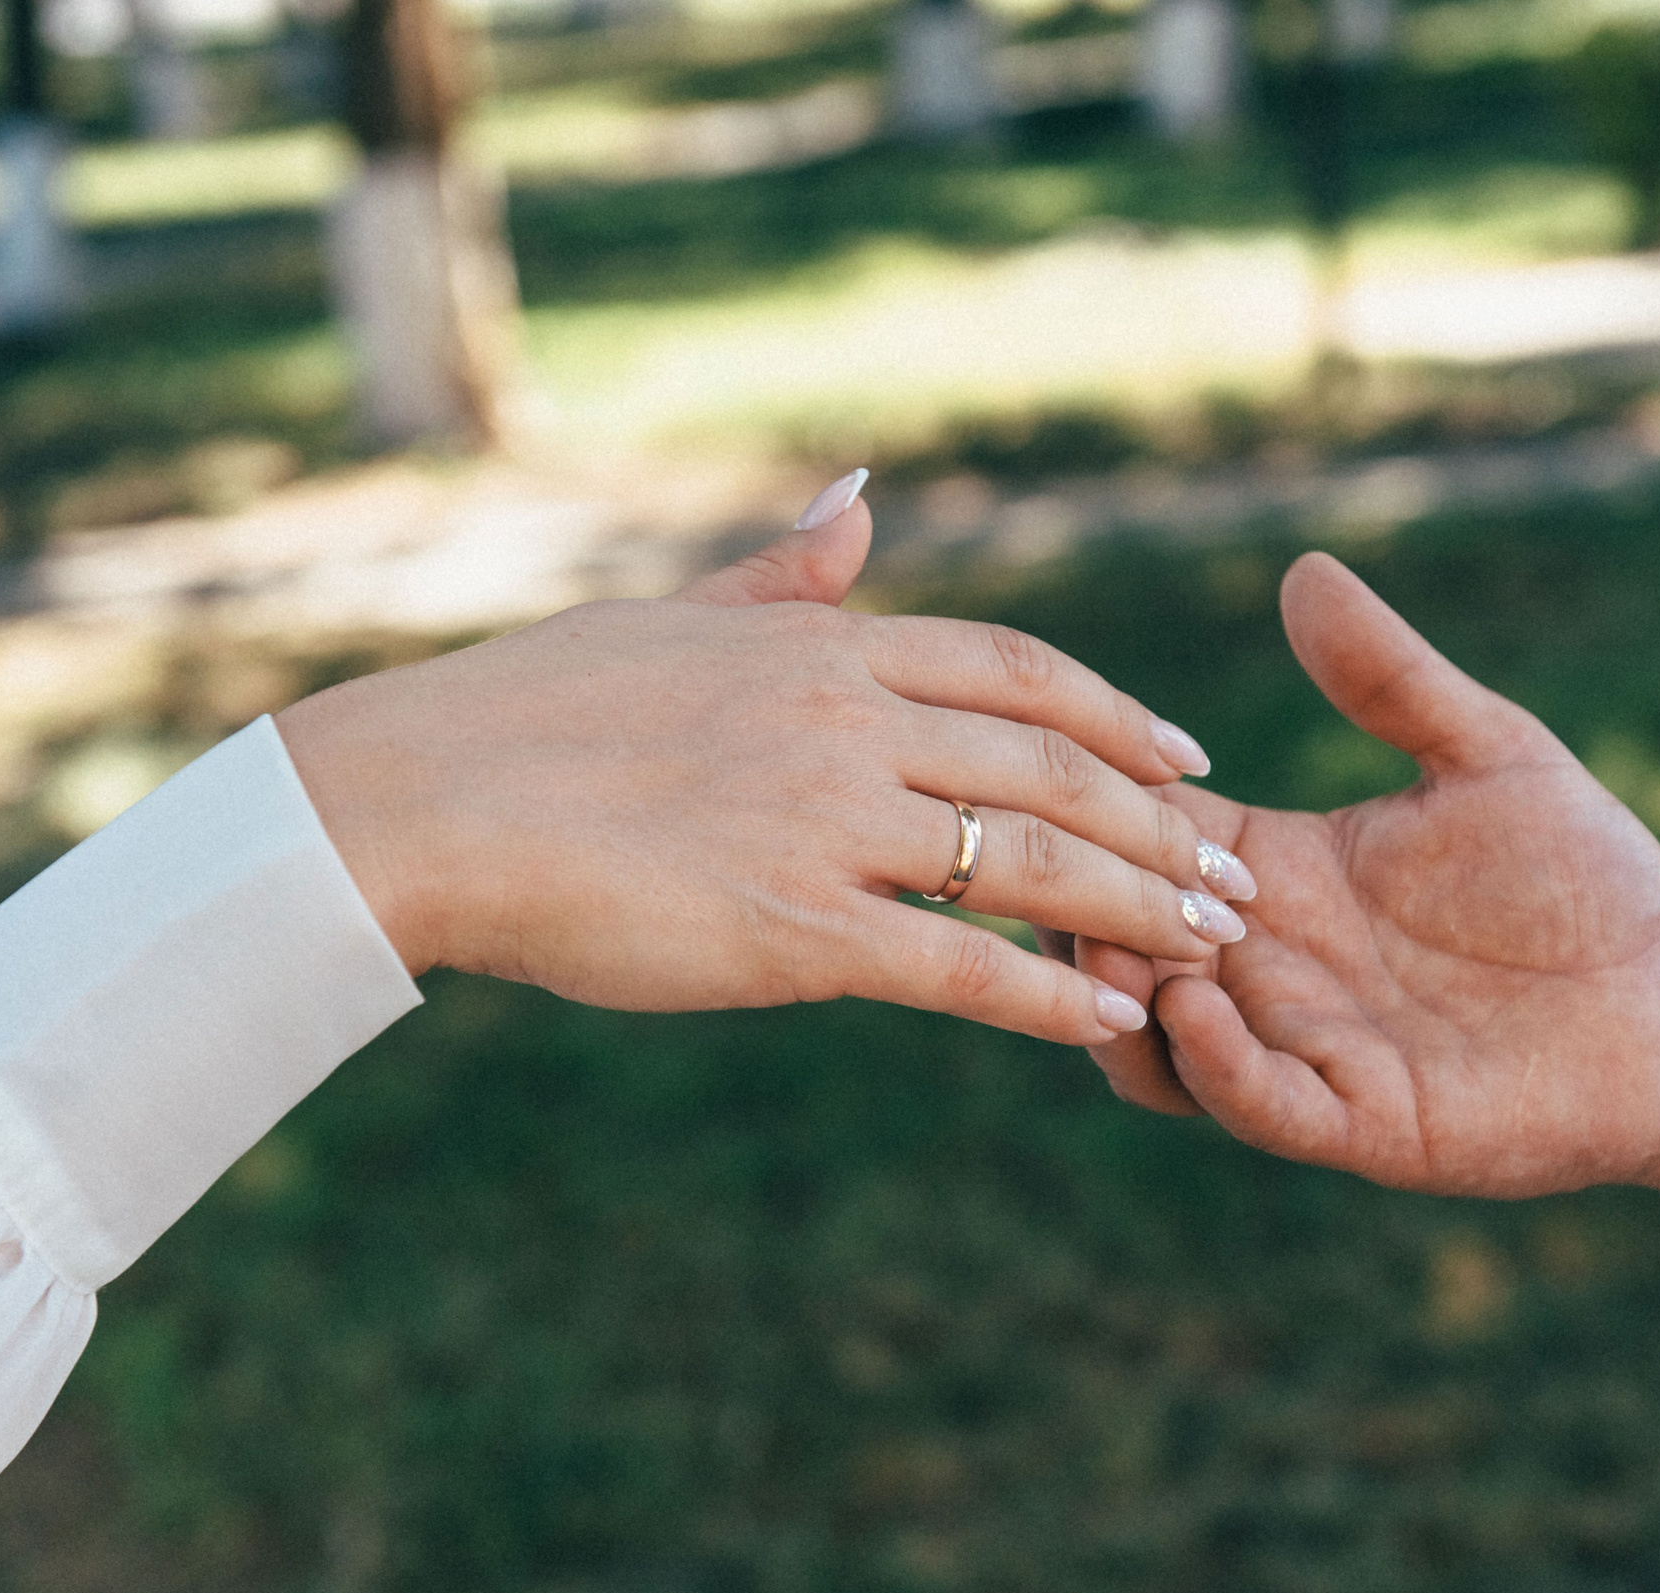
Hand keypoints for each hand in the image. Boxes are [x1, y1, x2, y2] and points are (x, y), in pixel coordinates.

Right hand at [276, 475, 1259, 1044]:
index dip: (1121, 717)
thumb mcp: (672, 616)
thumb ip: (783, 575)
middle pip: (1055, 766)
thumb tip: (862, 501)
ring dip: (1136, 906)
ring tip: (1209, 946)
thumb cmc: (530, 710)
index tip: (1188, 759)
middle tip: (1233, 873)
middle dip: (1159, 825)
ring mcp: (826, 823)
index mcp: (825, 647)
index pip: (1021, 671)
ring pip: (1031, 862)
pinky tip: (1111, 1024)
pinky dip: (1048, 996)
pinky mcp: (795, 929)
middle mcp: (848, 721)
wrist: (425, 800)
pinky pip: (958, 965)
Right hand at [1076, 553, 1659, 1193]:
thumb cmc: (1585, 877)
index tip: (1057, 772)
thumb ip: (1392, 679)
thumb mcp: (1488, 754)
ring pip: (1154, 1046)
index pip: (1143, 838)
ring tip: (1122, 948)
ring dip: (1121, 999)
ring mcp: (1304, 1047)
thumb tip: (1307, 569)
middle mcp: (1270, 965)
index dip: (1098, 811)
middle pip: (1121, 944)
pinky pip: (1254, 1103)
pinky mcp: (1358, 1120)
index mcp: (1280, 875)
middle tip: (1062, 871)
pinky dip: (1210, 1062)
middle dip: (1078, 913)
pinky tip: (1200, 1002)